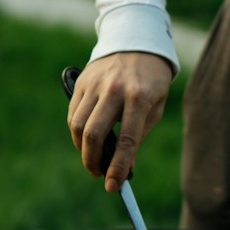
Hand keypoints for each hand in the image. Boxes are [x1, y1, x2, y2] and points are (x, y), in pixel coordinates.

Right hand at [67, 52, 174, 192]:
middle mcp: (114, 90)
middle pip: (94, 133)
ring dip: (82, 149)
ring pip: (78, 125)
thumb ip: (139, 135)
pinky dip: (77, 133)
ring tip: (93, 158)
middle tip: (98, 173)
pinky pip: (73, 114)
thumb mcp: (155, 106)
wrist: (137, 43)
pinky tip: (86, 139)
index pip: (127, 140)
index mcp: (139, 97)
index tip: (113, 187)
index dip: (119, 166)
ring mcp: (95, 84)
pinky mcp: (82, 82)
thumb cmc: (151, 81)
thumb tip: (125, 167)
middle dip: (93, 161)